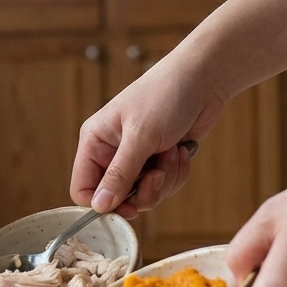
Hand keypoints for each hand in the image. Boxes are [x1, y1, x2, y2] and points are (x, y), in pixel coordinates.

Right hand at [71, 52, 226, 217]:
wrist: (204, 79)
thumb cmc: (165, 95)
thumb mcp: (140, 136)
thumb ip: (119, 174)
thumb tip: (99, 206)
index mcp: (95, 142)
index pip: (82, 188)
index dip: (102, 203)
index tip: (127, 206)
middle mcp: (112, 153)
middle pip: (117, 198)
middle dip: (144, 191)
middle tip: (158, 174)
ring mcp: (137, 158)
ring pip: (144, 195)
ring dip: (165, 179)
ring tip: (173, 151)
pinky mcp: (159, 161)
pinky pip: (164, 186)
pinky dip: (176, 172)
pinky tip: (181, 150)